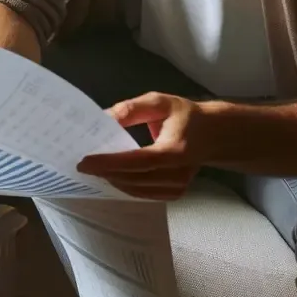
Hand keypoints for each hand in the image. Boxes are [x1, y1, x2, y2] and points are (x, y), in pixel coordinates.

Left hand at [77, 91, 216, 199]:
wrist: (215, 135)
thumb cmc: (186, 116)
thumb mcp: (160, 102)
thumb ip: (132, 109)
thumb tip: (104, 118)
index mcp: (176, 150)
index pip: (138, 161)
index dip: (110, 163)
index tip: (84, 161)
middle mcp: (179, 173)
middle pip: (135, 178)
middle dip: (105, 172)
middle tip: (80, 163)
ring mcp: (179, 186)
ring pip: (137, 189)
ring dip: (113, 180)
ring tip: (92, 168)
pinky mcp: (176, 192)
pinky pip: (144, 193)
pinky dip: (125, 186)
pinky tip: (111, 175)